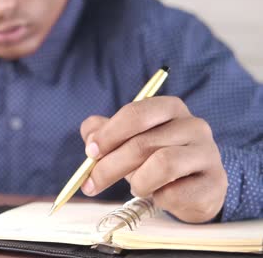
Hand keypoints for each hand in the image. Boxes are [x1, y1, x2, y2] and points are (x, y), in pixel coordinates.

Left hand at [79, 96, 227, 222]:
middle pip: (142, 143)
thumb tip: (90, 136)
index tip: (90, 152)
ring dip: (138, 182)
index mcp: (169, 108)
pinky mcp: (215, 183)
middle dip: (110, 166)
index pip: (136, 114)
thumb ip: (104, 133)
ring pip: (162, 165)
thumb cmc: (155, 159)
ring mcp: (208, 153)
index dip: (109, 134)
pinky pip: (176, 193)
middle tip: (91, 184)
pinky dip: (158, 198)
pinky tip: (159, 196)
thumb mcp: (128, 141)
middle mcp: (193, 125)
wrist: (194, 188)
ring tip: (136, 187)